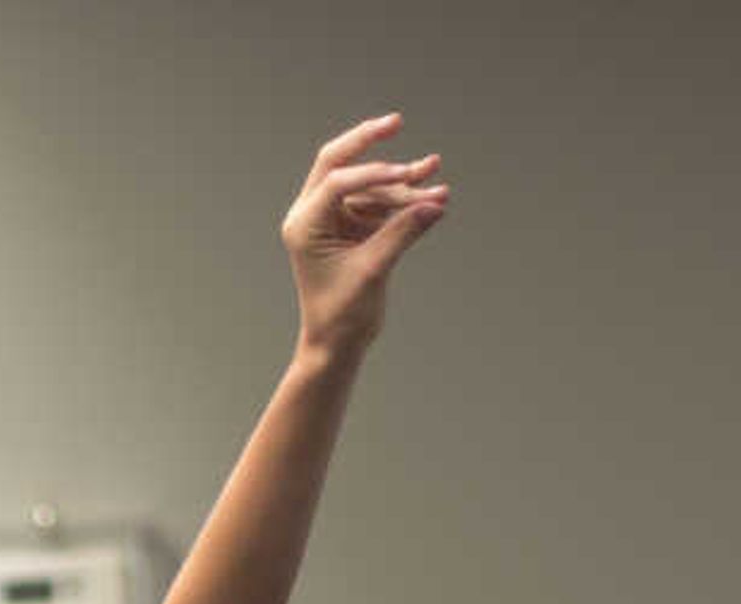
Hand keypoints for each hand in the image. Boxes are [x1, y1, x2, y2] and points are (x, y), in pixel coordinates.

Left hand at [285, 112, 448, 357]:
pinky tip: (432, 195)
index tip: (406, 177)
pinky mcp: (352, 229)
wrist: (338, 345)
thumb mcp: (373, 271)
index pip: (337, 182)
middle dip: (369, 142)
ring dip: (402, 183)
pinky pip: (379, 204)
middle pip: (339, 163)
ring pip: (368, 187)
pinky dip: (403, 201)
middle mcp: (313, 216)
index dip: (374, 175)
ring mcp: (333, 220)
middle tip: (396, 121)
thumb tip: (435, 202)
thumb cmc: (342, 315)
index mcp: (304, 224)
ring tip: (436, 174)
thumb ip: (403, 233)